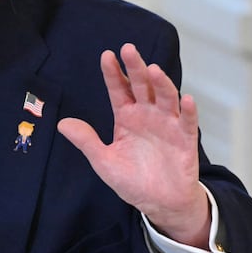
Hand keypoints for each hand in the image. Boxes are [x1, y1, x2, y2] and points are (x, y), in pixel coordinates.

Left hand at [57, 43, 209, 247]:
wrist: (159, 203)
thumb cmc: (132, 180)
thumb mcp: (103, 161)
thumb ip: (86, 141)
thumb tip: (62, 124)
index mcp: (126, 117)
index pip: (118, 89)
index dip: (113, 73)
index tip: (106, 55)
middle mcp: (147, 115)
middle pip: (141, 86)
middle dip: (135, 67)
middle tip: (128, 49)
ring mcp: (167, 125)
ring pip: (165, 98)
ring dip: (161, 84)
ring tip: (154, 70)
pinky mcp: (185, 139)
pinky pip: (188, 122)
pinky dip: (188, 111)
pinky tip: (186, 100)